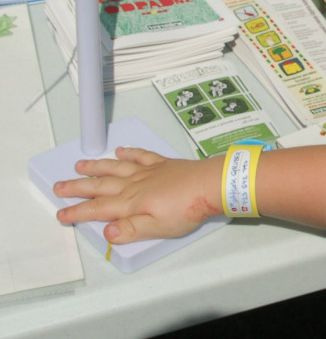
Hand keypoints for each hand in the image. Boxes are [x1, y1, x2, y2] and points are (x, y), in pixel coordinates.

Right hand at [53, 147, 223, 244]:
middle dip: (77, 186)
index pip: (98, 209)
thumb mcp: (158, 227)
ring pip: (116, 168)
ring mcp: (149, 172)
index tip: (62, 214)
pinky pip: (141, 156)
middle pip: (100, 186)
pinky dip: (129, 153)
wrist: (210, 184)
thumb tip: (107, 232)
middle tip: (59, 186)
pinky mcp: (163, 164)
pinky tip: (121, 150)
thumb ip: (131, 230)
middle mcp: (135, 185)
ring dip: (97, 167)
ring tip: (80, 165)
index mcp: (131, 203)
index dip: (78, 212)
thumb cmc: (188, 208)